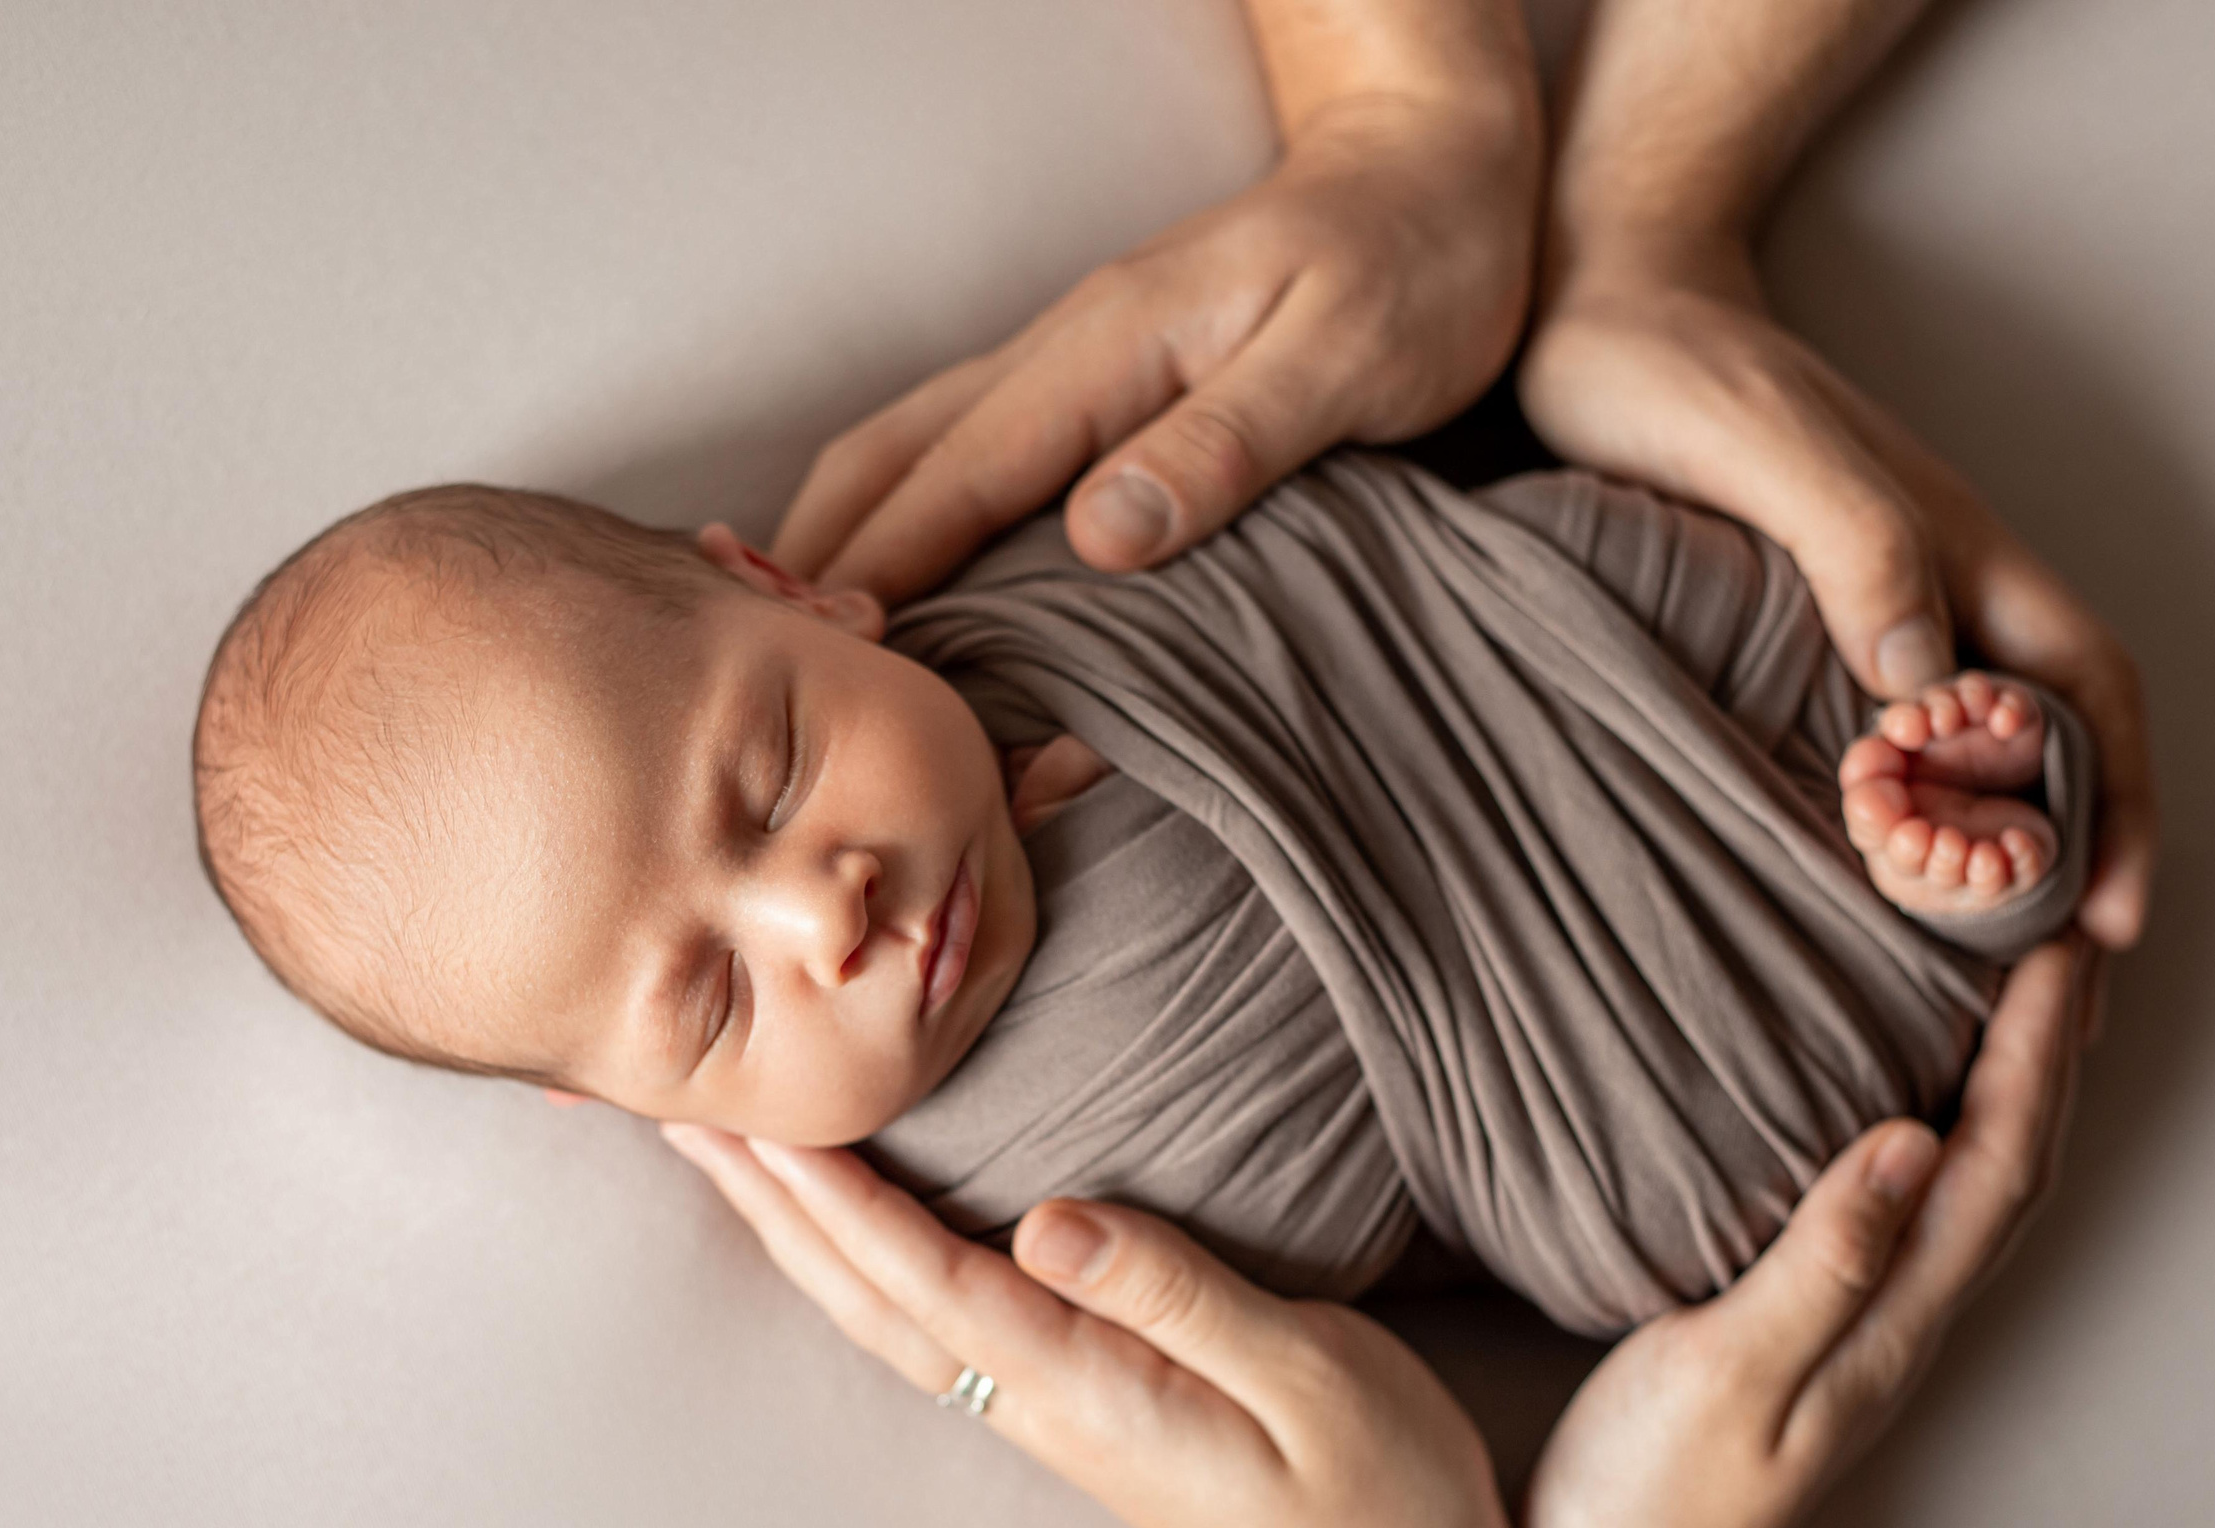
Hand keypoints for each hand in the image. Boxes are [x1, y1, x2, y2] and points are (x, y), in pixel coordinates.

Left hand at [660, 1123, 1533, 1527]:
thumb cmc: (1379, 1495)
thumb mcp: (1311, 1381)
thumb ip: (1179, 1294)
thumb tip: (1048, 1218)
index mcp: (1087, 1388)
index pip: (928, 1273)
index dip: (834, 1189)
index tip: (752, 1109)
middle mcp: (1039, 1402)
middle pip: (866, 1292)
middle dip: (766, 1198)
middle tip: (673, 1105)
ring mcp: (1044, 1412)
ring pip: (880, 1310)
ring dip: (790, 1227)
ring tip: (721, 1147)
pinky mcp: (1066, 1406)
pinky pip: (927, 1318)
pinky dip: (857, 1258)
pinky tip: (840, 1221)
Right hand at [774, 98, 1535, 605]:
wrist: (1435, 165)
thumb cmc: (1413, 262)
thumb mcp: (1345, 359)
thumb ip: (1225, 446)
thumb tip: (1100, 538)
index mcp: (1110, 351)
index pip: (961, 477)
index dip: (886, 572)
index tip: (831, 663)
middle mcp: (1066, 354)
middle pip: (892, 459)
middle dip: (819, 559)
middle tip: (780, 676)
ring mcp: (1074, 368)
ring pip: (915, 453)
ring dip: (850, 541)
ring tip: (812, 650)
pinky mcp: (1102, 390)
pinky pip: (970, 458)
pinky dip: (913, 524)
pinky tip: (909, 587)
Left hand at [1520, 257, 2155, 949]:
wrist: (1589, 302)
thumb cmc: (1667, 366)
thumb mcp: (1761, 450)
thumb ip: (1853, 545)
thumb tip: (1924, 684)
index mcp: (1948, 549)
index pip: (2080, 689)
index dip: (2115, 802)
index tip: (2110, 920)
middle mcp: (1923, 584)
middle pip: (2038, 737)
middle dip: (2061, 855)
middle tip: (2042, 985)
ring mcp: (1855, 602)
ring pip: (1955, 744)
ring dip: (1974, 844)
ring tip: (1954, 962)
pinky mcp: (1781, 618)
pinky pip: (1864, 731)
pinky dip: (1884, 808)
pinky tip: (1840, 871)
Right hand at [1524, 935, 2097, 1527]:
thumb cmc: (1657, 1501)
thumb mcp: (1726, 1372)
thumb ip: (1821, 1263)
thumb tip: (1909, 1141)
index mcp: (1890, 1318)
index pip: (1999, 1162)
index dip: (2034, 1051)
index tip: (2053, 946)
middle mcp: (1897, 1314)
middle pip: (2008, 1161)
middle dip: (2046, 1047)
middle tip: (2059, 934)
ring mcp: (1860, 1319)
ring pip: (1963, 1177)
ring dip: (2000, 1076)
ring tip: (2000, 987)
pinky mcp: (1812, 1318)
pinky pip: (1902, 1196)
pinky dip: (1927, 1120)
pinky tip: (1892, 1090)